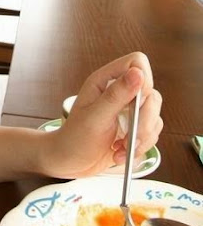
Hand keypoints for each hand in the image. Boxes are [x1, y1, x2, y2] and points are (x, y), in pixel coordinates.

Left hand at [43, 52, 162, 178]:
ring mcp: (128, 109)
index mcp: (105, 80)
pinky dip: (140, 146)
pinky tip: (120, 153)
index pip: (137, 62)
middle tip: (130, 139)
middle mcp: (119, 91)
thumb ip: (116, 95)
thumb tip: (138, 73)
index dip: (143, 80)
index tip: (136, 104)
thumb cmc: (75, 138)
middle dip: (144, 121)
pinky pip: (152, 132)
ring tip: (120, 149)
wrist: (70, 162)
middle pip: (151, 92)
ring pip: (154, 114)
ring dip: (142, 138)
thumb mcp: (94, 117)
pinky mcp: (134, 127)